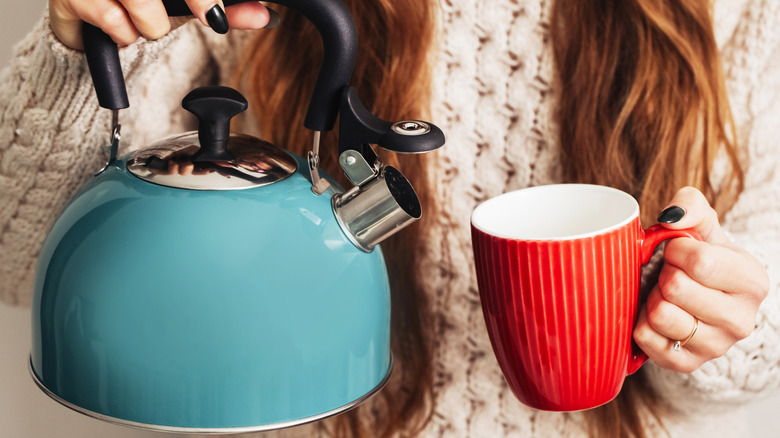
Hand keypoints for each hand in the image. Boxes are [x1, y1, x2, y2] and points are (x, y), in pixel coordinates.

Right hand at [49, 0, 271, 49]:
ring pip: (140, 1)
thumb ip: (226, 10)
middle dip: (181, 8)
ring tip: (144, 23)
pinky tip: (119, 28)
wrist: (83, 20)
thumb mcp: (188, 6)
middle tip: (203, 17)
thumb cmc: (137, 4)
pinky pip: (112, 17)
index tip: (214, 16)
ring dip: (150, 24)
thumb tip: (264, 16)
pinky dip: (123, 32)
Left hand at [633, 187, 769, 372]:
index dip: (676, 249)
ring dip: (653, 297)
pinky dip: (641, 321)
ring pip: (659, 314)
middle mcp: (741, 321)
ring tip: (665, 294)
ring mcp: (715, 347)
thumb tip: (672, 217)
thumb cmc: (699, 257)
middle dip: (664, 273)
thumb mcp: (701, 224)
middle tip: (670, 274)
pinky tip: (656, 314)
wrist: (696, 296)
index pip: (699, 261)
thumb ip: (690, 206)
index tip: (679, 251)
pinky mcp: (686, 365)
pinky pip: (645, 338)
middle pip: (675, 288)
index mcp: (752, 282)